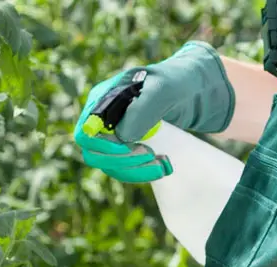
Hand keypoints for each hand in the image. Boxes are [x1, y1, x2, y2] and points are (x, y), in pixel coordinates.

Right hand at [73, 41, 235, 182]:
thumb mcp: (164, 89)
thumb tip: (123, 136)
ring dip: (134, 171)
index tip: (130, 147)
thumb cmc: (175, 83)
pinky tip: (162, 165)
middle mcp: (101, 118)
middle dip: (122, 161)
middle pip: (93, 153)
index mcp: (103, 98)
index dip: (102, 146)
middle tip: (152, 156)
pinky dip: (141, 173)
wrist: (189, 89)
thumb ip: (143, 108)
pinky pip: (122, 169)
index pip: (86, 132)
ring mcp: (111, 135)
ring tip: (163, 164)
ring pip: (109, 166)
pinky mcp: (123, 148)